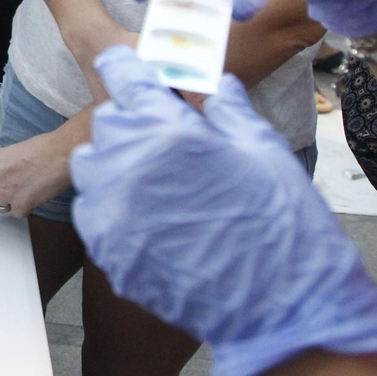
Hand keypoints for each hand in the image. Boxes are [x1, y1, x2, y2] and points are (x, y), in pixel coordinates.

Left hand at [0, 128, 75, 217]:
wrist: (62, 153)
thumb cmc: (45, 149)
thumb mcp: (12, 153)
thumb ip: (1, 168)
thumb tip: (0, 180)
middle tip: (5, 199)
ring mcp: (5, 192)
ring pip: (1, 208)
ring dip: (13, 203)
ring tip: (28, 190)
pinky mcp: (20, 204)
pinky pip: (18, 214)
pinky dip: (28, 208)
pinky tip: (36, 195)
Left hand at [70, 46, 376, 375]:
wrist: (285, 307)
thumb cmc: (282, 225)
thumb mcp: (263, 150)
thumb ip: (228, 108)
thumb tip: (214, 83)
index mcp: (167, 129)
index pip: (123, 76)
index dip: (125, 68)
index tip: (124, 68)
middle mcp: (128, 162)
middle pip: (108, 122)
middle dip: (133, 123)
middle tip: (166, 142)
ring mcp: (112, 208)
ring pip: (91, 165)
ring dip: (116, 164)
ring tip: (159, 183)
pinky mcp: (106, 248)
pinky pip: (93, 210)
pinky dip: (113, 207)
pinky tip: (150, 219)